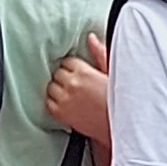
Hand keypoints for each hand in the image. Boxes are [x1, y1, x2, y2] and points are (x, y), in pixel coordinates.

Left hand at [44, 32, 112, 148]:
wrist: (117, 127)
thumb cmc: (118, 101)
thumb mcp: (112, 73)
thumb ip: (99, 53)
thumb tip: (90, 38)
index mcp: (84, 71)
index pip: (67, 61)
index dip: (73, 66)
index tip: (78, 72)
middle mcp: (71, 84)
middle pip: (57, 73)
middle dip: (65, 77)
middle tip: (75, 84)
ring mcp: (64, 99)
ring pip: (50, 86)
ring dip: (58, 88)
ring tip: (70, 93)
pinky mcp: (60, 113)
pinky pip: (48, 102)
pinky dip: (54, 101)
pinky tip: (65, 103)